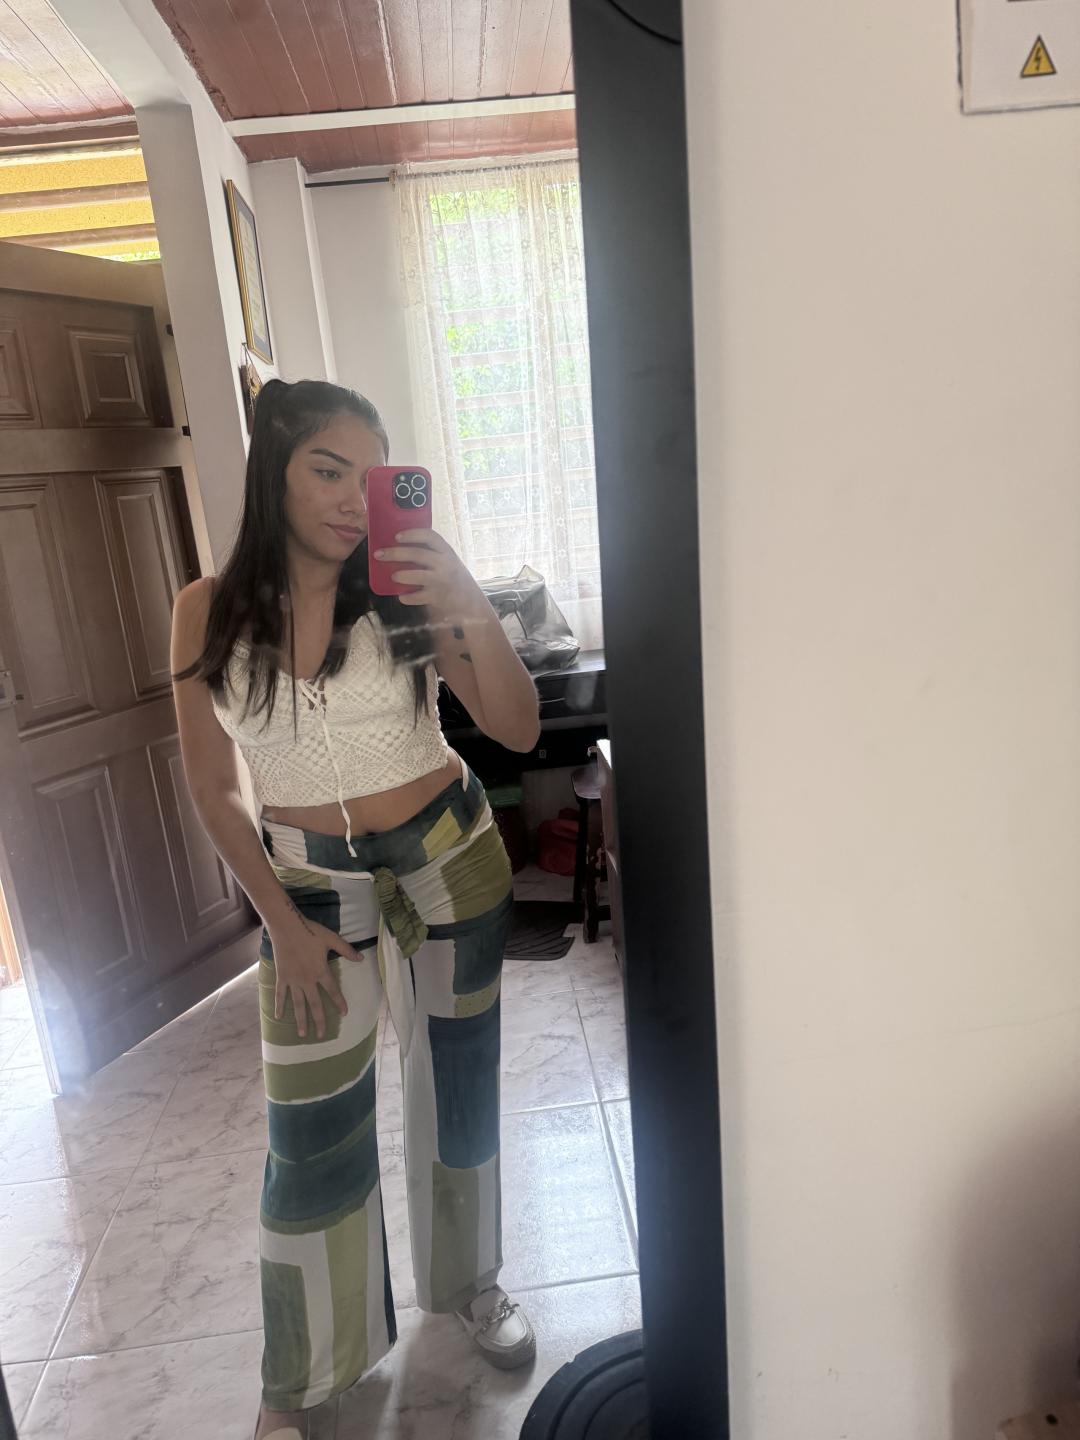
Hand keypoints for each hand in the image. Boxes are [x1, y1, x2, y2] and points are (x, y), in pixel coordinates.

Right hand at [266, 913, 354, 1039]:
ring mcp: (293, 980)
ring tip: (302, 1034)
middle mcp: (307, 980)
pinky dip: (279, 1006)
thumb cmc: (310, 931)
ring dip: (300, 1020)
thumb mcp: (332, 939)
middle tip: (322, 1035)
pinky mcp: (281, 977)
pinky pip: (280, 994)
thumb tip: (361, 959)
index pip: (332, 990)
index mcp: (321, 971)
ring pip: (297, 1004)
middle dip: (319, 1020)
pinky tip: (278, 1018)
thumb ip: (346, 950)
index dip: (339, 1002)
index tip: (344, 1013)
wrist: (287, 926)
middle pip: (314, 1004)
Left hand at [375, 530, 482, 618]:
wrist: (471, 600)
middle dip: (395, 553)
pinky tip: (401, 596)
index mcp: (447, 551)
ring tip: (393, 576)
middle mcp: (445, 564)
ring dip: (401, 575)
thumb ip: (431, 554)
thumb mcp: (448, 561)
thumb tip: (399, 548)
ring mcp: (441, 581)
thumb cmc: (454, 577)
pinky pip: (417, 597)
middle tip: (379, 554)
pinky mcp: (437, 597)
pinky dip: (407, 597)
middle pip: (417, 554)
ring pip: (416, 575)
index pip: (430, 536)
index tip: (397, 536)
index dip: (412, 534)